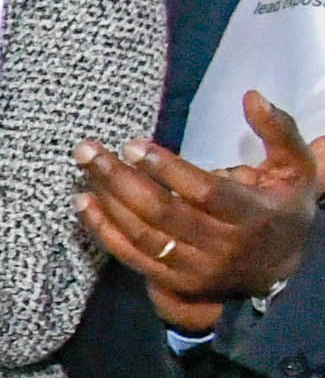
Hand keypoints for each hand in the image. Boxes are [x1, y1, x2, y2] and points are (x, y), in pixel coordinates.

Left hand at [77, 93, 318, 335]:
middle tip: (88, 150)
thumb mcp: (295, 168)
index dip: (167, 169)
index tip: (132, 145)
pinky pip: (130, 256)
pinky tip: (83, 204)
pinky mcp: (173, 281)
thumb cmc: (282, 206)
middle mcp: (221, 246)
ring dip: (107, 201)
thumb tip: (251, 96)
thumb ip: (278, 131)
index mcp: (252, 214)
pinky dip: (103, 230)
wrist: (282, 270)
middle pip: (162, 212)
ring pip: (142, 234)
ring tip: (84, 168)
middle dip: (120, 179)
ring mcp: (195, 268)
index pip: (204, 192)